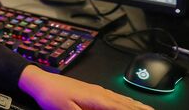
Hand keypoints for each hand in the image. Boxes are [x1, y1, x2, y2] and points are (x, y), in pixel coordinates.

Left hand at [19, 65, 152, 109]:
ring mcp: (96, 90)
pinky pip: (114, 96)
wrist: (39, 82)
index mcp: (97, 99)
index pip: (123, 109)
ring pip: (122, 99)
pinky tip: (128, 102)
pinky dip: (126, 100)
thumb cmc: (51, 97)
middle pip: (126, 103)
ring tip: (149, 109)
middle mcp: (99, 92)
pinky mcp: (91, 90)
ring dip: (136, 105)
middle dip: (141, 109)